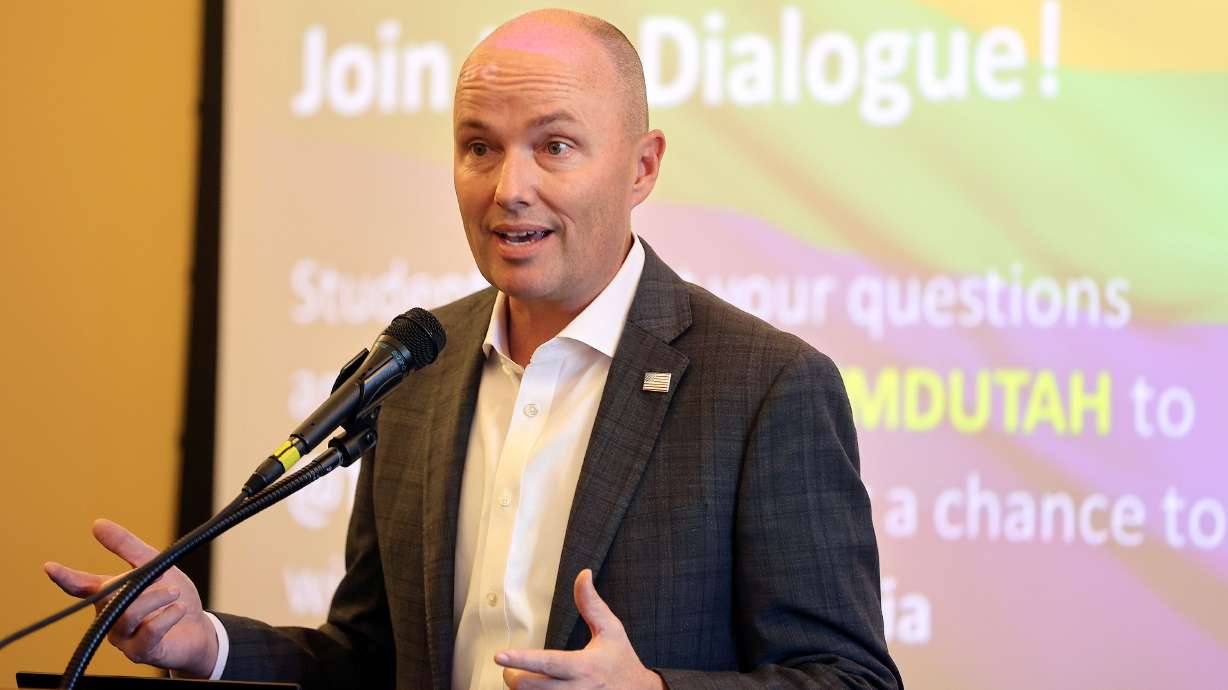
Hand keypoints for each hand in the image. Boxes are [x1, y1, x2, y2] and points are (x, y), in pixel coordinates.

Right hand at [43, 519, 218, 677]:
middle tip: (161, 576)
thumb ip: (128, 547)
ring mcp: (123, 638)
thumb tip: (97, 524)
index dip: (66, 578)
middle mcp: (111, 618)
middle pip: (108, 597)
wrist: (198, 628)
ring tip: (174, 592)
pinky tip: (178, 609)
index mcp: (111, 596)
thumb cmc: (174, 597)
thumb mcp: (155, 565)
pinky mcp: (141, 652)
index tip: (49, 567)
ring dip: (154, 598)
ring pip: (126, 615)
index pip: (82, 586)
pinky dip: (165, 617)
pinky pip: (147, 633)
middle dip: (133, 582)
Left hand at [496, 569, 665, 689]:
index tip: (500, 656)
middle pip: (531, 688)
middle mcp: (577, 689)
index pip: (547, 663)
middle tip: (509, 668)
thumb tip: (583, 575)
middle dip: (513, 677)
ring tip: (521, 679)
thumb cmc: (621, 660)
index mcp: (584, 666)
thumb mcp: (611, 629)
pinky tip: (535, 689)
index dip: (522, 660)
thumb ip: (591, 604)